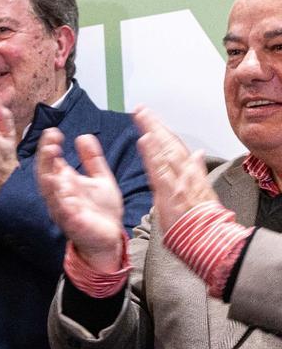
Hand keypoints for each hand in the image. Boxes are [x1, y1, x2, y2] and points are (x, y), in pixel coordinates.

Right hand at [36, 128, 126, 272]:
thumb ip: (92, 159)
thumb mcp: (100, 179)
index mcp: (64, 183)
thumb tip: (84, 136)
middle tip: (50, 139)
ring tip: (50, 154)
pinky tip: (57, 183)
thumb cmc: (101, 211)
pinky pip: (62, 208)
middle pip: (45, 172)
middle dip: (45, 155)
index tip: (54, 131)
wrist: (110, 238)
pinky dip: (58, 196)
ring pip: (48, 189)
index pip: (51, 161)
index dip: (49, 145)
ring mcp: (63, 208)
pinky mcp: (72, 222)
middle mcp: (59, 194)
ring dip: (47, 171)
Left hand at [133, 107, 217, 232]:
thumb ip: (197, 171)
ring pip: (164, 150)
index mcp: (190, 173)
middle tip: (141, 109)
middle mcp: (184, 173)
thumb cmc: (203, 220)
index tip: (152, 119)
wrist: (208, 239)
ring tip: (141, 116)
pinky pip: (159, 168)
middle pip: (168, 143)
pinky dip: (152, 152)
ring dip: (151, 131)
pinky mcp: (170, 190)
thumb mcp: (203, 191)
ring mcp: (177, 181)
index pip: (175, 147)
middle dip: (155, 124)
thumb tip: (197, 154)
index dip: (163, 131)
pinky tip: (144, 139)